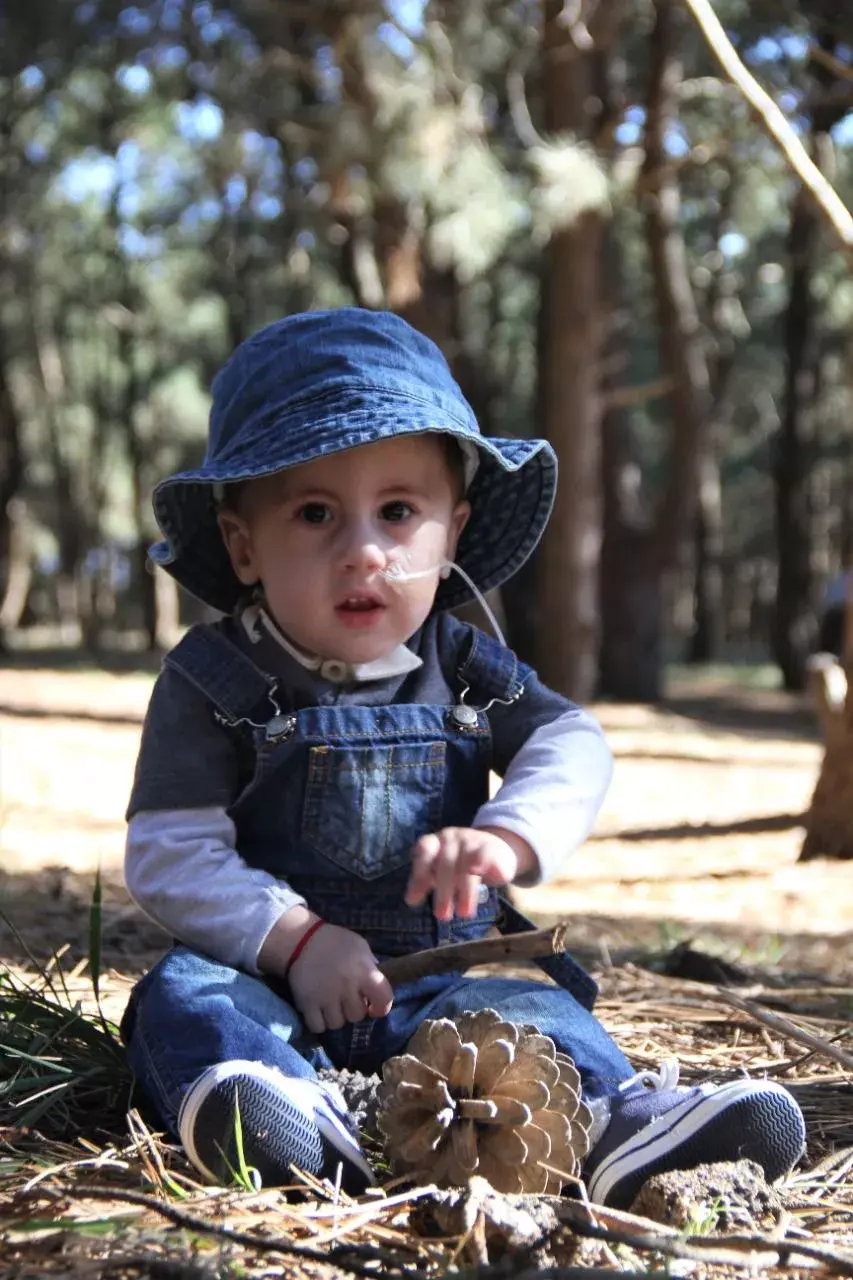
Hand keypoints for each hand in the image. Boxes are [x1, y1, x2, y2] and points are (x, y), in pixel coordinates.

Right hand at [287, 922, 393, 1033]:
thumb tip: (376, 986)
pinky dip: (319, 1022)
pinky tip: (319, 1011)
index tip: (374, 1006)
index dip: (382, 1006)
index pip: (384, 998)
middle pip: (357, 1015)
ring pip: (337, 1024)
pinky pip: (318, 1026)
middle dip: (353, 1009)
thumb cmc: (334, 941)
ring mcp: (326, 997)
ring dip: (336, 1016)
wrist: (301, 939)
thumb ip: (370, 966)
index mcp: (363, 971)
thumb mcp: (359, 946)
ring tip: (331, 1004)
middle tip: (346, 999)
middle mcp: (347, 987)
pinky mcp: (307, 1003)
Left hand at [405, 826, 533, 920]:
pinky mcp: (490, 848)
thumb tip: (411, 900)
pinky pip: (485, 857)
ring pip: (466, 867)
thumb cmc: (461, 862)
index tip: (413, 900)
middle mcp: (452, 838)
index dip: (418, 875)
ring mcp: (471, 841)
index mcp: (436, 841)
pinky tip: (477, 872)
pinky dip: (480, 864)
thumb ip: (426, 880)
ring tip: (464, 913)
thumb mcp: (441, 869)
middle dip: (443, 893)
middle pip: (445, 865)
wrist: (495, 847)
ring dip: (465, 891)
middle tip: (442, 916)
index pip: (424, 851)